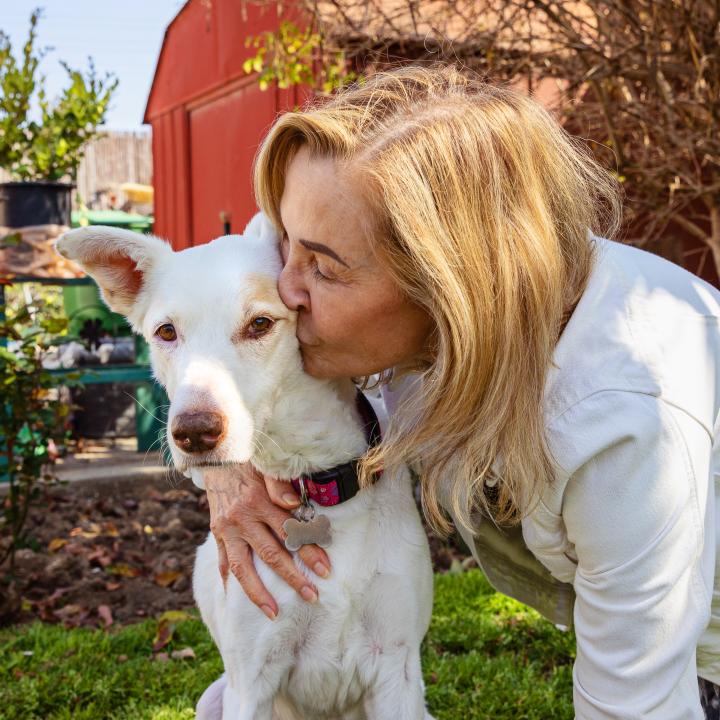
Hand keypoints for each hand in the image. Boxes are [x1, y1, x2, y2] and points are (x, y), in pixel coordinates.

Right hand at [202, 464, 330, 619]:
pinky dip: (230, 580)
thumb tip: (295, 504)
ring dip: (259, 592)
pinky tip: (238, 597)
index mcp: (258, 500)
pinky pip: (224, 560)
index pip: (289, 531)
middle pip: (271, 554)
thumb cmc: (250, 461)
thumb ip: (280, 485)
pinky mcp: (217, 532)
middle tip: (312, 596)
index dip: (309, 551)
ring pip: (243, 567)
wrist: (217, 456)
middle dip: (293, 578)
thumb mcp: (267, 466)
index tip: (325, 570)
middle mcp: (241, 518)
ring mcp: (227, 528)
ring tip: (274, 612)